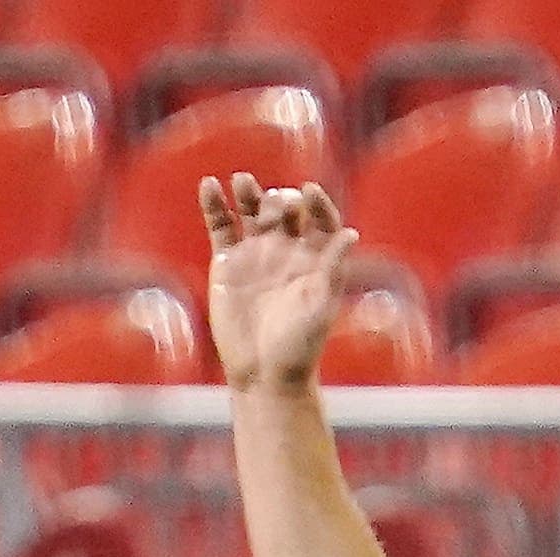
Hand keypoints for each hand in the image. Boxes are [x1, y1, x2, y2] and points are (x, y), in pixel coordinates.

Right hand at [199, 172, 352, 391]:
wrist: (263, 372)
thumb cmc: (299, 345)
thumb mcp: (322, 306)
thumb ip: (333, 268)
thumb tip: (351, 234)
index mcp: (315, 257)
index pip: (320, 218)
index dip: (317, 202)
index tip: (310, 192)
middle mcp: (286, 250)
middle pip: (285, 209)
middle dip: (282, 201)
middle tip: (278, 205)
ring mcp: (255, 253)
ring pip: (252, 211)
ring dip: (249, 193)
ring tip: (243, 181)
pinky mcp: (227, 262)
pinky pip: (220, 225)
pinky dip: (215, 204)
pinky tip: (209, 185)